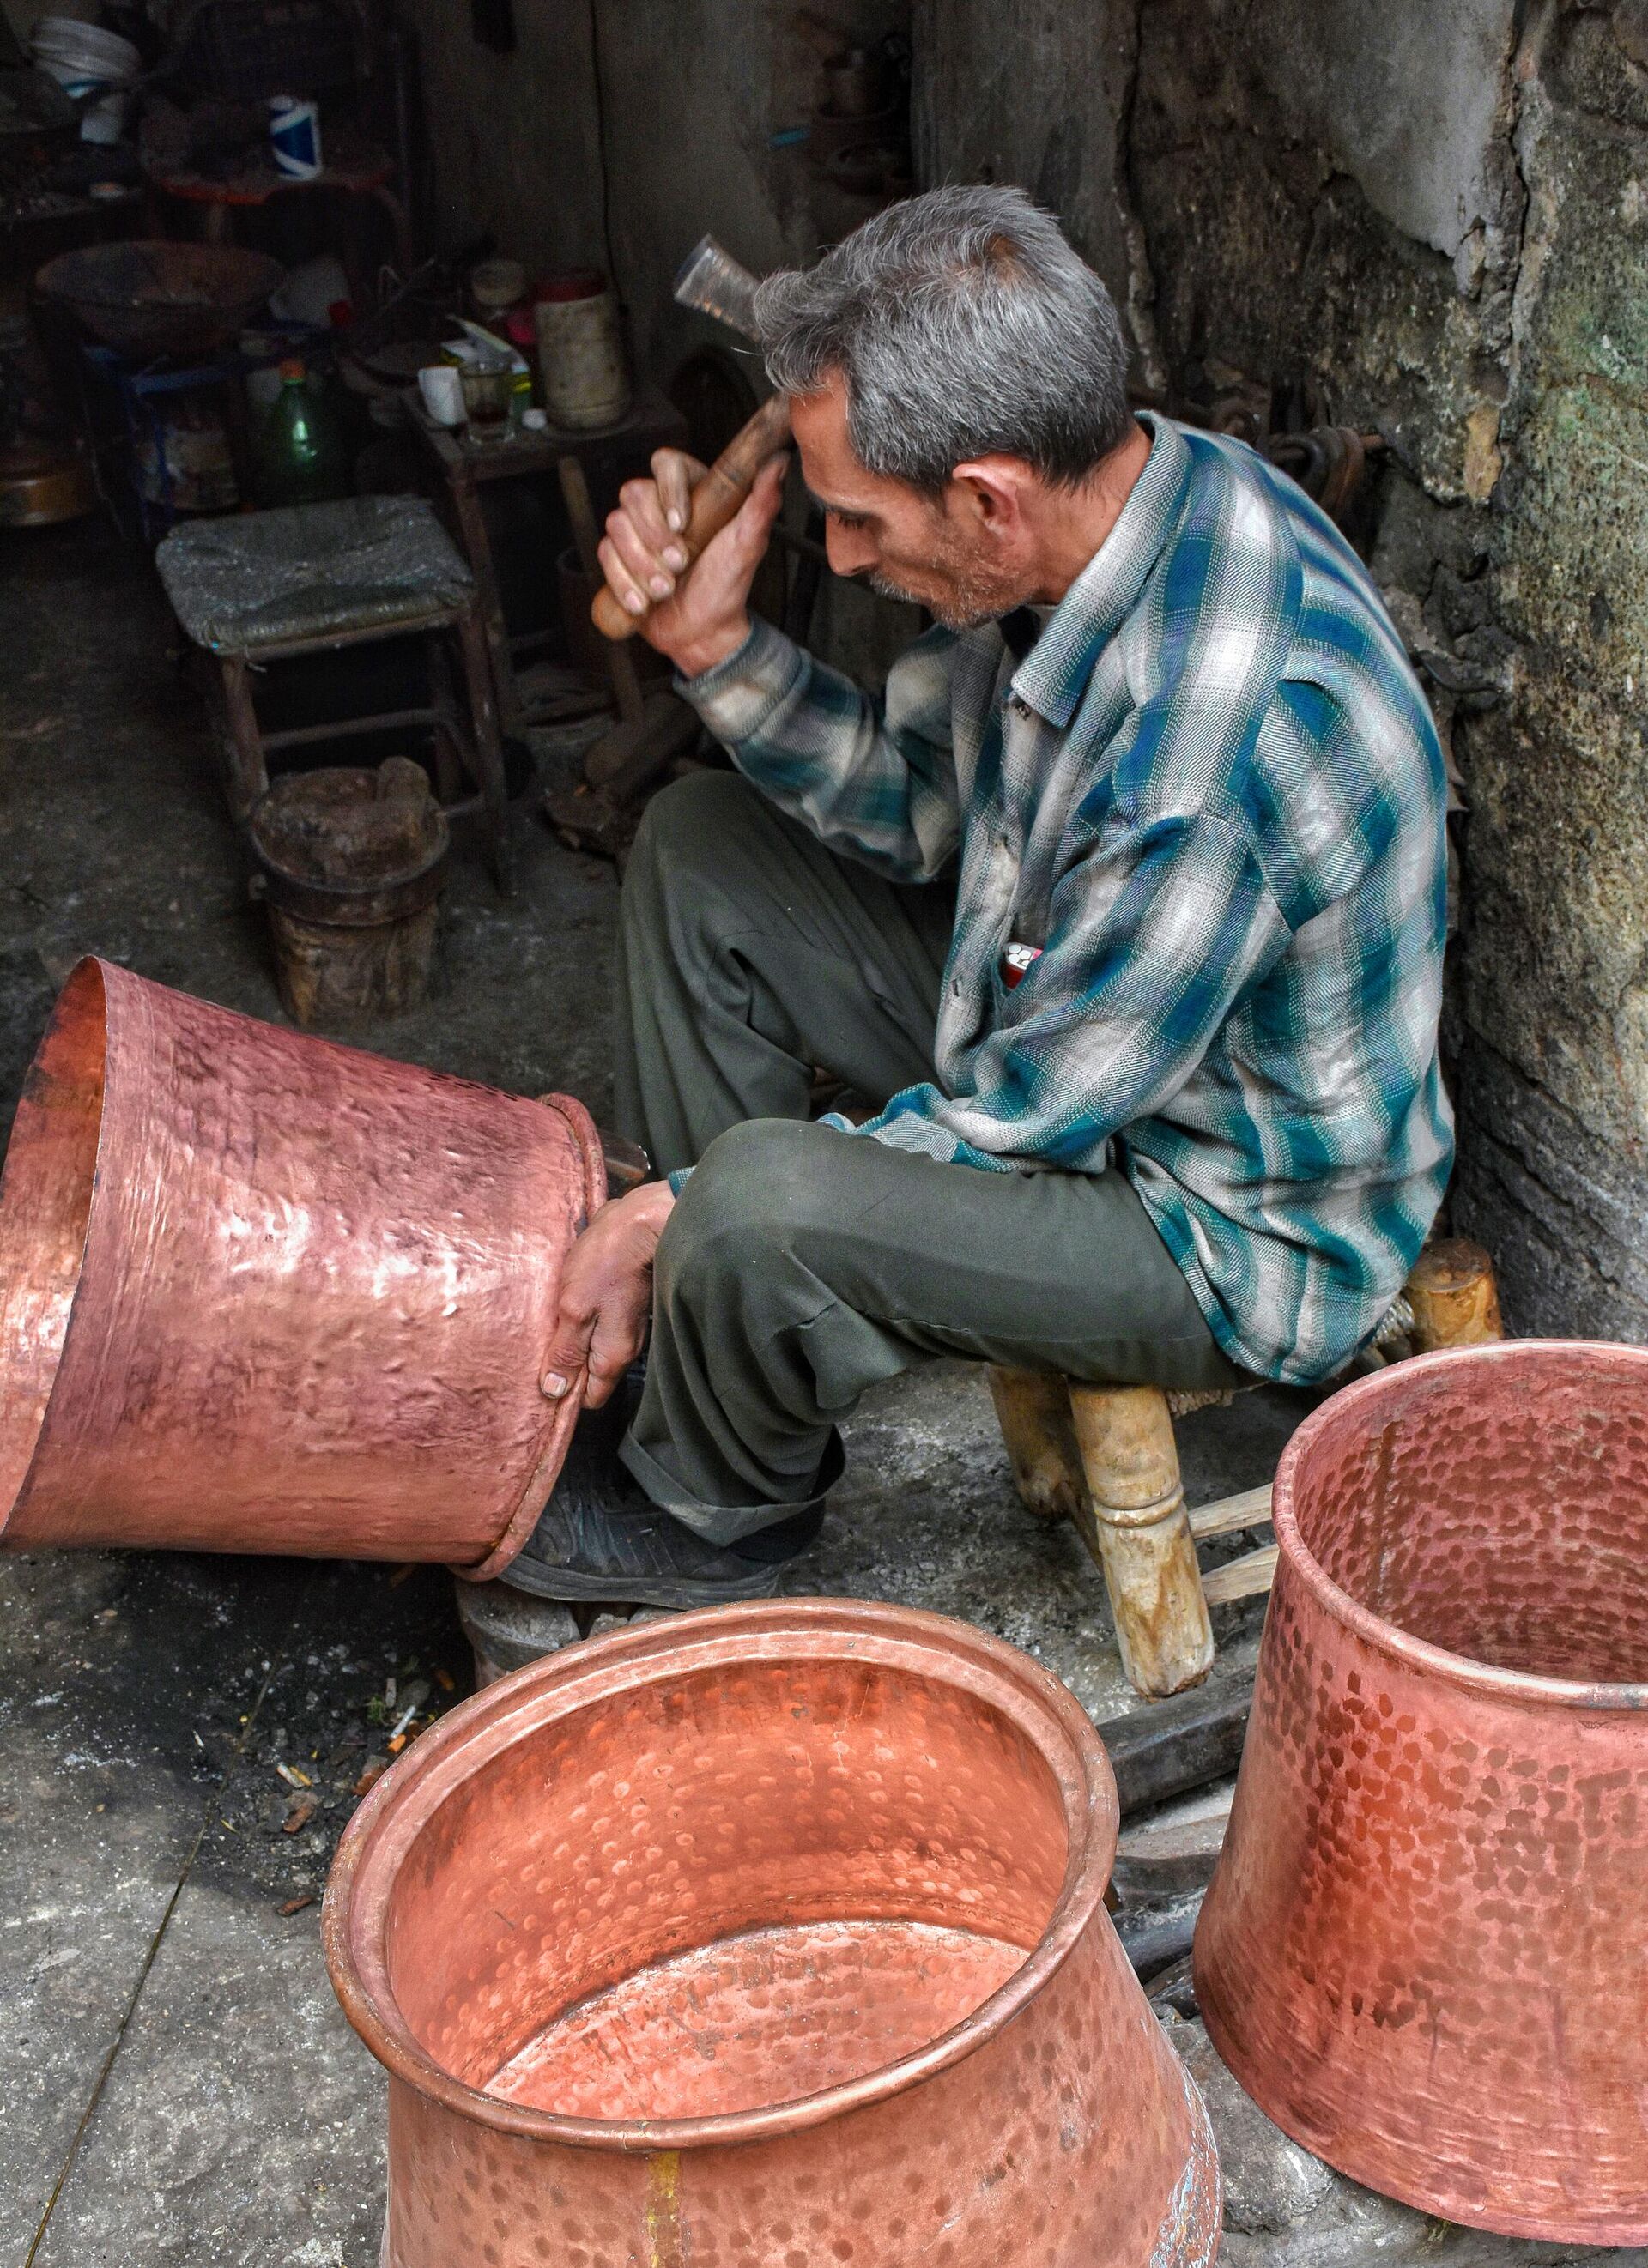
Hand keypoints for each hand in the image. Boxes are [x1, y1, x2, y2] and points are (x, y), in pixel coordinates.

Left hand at [540, 1181, 675, 1410]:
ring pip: (598, 1350)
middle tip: (542, 1346)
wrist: (642, 1223)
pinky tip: (571, 1305)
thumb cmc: (605, 1264)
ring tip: (553, 1324)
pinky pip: (604, 1328)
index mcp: (612, 1357)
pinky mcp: (629, 1307)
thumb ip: (566, 1351)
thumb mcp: (574, 1308)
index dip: (565, 1393)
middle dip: (569, 1367)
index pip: (589, 1399)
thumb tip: (554, 1391)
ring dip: (577, 1342)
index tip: (541, 1378)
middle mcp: (627, 1350)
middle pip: (593, 1375)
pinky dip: (587, 1323)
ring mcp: (631, 1328)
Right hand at [598, 448, 788, 677]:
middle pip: (633, 494)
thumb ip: (761, 505)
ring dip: (640, 564)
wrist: (703, 631)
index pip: (665, 463)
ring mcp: (634, 531)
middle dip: (654, 537)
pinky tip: (643, 602)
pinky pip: (604, 557)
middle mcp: (658, 505)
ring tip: (665, 589)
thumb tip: (778, 462)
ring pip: (615, 526)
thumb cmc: (727, 586)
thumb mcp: (747, 545)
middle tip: (679, 565)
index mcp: (691, 491)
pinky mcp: (617, 557)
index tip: (681, 526)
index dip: (666, 491)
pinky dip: (624, 583)